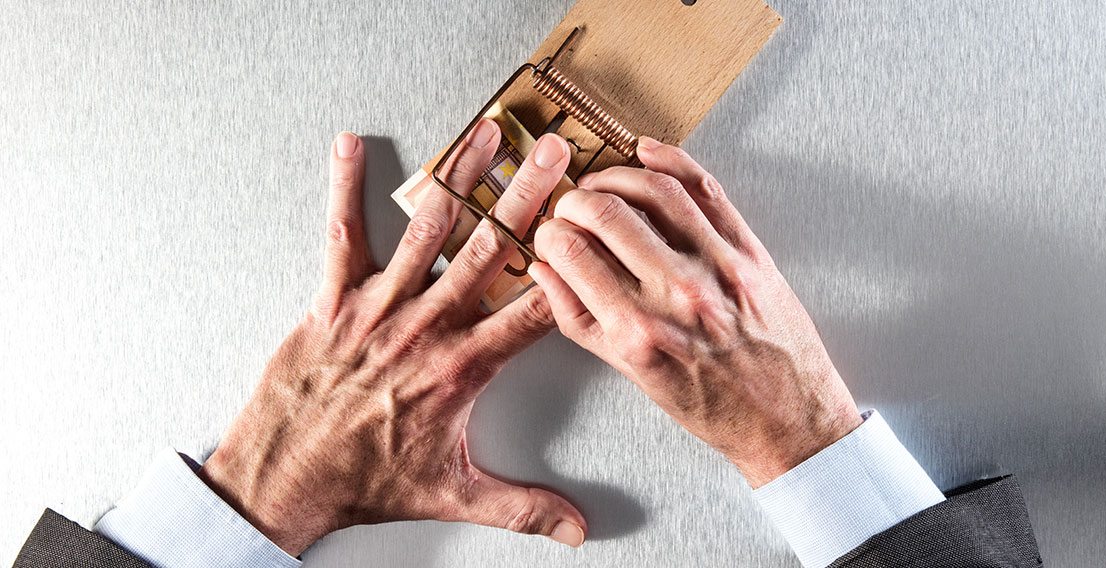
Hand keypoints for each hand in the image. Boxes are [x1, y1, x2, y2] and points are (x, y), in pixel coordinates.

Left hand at [198, 124, 586, 554]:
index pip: (531, 310)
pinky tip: (350, 147)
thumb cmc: (365, 480)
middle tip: (554, 155)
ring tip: (486, 134)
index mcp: (462, 369)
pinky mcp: (333, 300)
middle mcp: (425, 328)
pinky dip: (344, 188)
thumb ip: (524, 509)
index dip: (566, 266)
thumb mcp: (455, 494)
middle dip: (527, 198)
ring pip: (427, 232)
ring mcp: (378, 308)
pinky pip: (341, 236)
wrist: (285, 479)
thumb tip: (576, 530)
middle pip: (488, 252)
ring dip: (460, 179)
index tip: (592, 231)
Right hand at [528, 137, 862, 487]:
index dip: (550, 233)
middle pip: (605, 214)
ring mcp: (717, 268)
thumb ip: (579, 319)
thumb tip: (545, 270)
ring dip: (616, 175)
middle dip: (575, 200)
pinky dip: (673, 160)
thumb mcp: (630, 374)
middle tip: (570, 205)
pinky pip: (707, 189)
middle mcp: (676, 295)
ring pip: (655, 190)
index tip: (549, 233)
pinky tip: (648, 153)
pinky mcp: (749, 253)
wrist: (786, 418)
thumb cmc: (711, 404)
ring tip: (601, 182)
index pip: (572, 253)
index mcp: (637, 331)